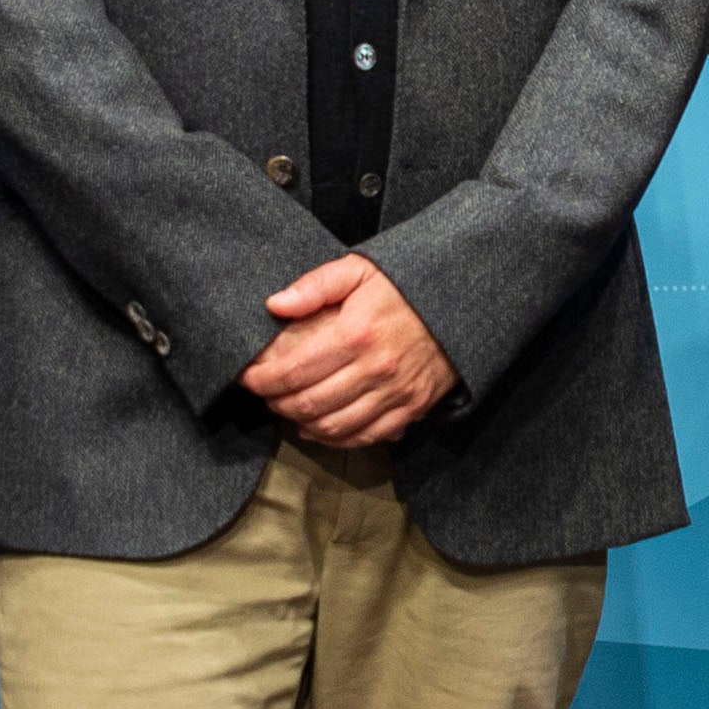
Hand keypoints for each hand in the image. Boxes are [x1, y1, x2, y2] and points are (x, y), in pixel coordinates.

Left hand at [245, 250, 454, 449]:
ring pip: (334, 426)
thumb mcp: (359, 270)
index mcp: (356, 333)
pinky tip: (318, 428)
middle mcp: (375, 369)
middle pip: (309, 403)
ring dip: (301, 423)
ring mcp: (395, 393)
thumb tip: (274, 305)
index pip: (294, 370)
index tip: (247, 377)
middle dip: (276, 403)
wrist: (461, 304)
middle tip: (264, 395)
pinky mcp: (411, 408)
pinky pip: (365, 437)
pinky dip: (335, 439)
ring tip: (287, 409)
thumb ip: (315, 285)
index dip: (262, 380)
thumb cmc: (404, 286)